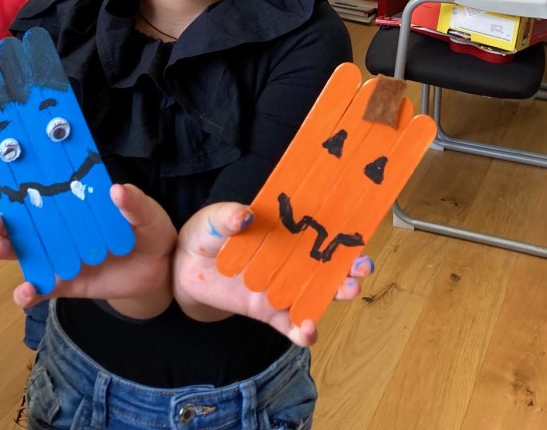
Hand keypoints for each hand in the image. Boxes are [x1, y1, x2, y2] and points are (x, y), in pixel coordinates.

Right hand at [0, 183, 176, 314]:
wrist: (160, 269)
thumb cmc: (148, 229)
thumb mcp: (146, 213)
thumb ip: (133, 203)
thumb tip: (117, 190)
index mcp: (77, 204)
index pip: (45, 193)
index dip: (21, 189)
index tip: (2, 186)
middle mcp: (63, 229)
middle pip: (25, 224)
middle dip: (2, 224)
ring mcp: (62, 257)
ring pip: (27, 254)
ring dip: (7, 253)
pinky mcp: (67, 284)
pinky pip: (43, 289)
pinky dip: (30, 292)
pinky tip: (26, 292)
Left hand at [172, 203, 373, 347]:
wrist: (184, 268)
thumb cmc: (207, 233)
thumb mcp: (216, 218)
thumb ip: (229, 216)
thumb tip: (246, 214)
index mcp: (284, 232)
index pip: (320, 230)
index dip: (343, 233)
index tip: (359, 234)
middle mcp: (291, 261)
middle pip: (329, 265)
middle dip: (351, 267)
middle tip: (362, 268)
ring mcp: (283, 288)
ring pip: (319, 295)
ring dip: (337, 296)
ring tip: (348, 292)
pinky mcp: (269, 312)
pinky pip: (291, 325)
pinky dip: (304, 332)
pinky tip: (307, 331)